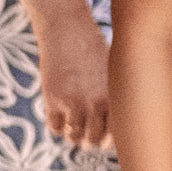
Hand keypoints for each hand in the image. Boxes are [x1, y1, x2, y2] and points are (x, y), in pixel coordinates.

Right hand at [37, 9, 111, 146]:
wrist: (67, 29)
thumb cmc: (93, 46)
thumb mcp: (112, 68)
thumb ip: (115, 93)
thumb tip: (118, 115)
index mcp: (113, 96)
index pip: (115, 134)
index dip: (109, 141)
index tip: (104, 138)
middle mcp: (95, 103)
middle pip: (93, 140)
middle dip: (90, 141)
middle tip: (87, 136)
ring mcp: (72, 102)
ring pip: (73, 137)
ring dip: (73, 135)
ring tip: (73, 127)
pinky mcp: (52, 98)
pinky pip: (54, 127)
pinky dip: (57, 127)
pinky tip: (59, 117)